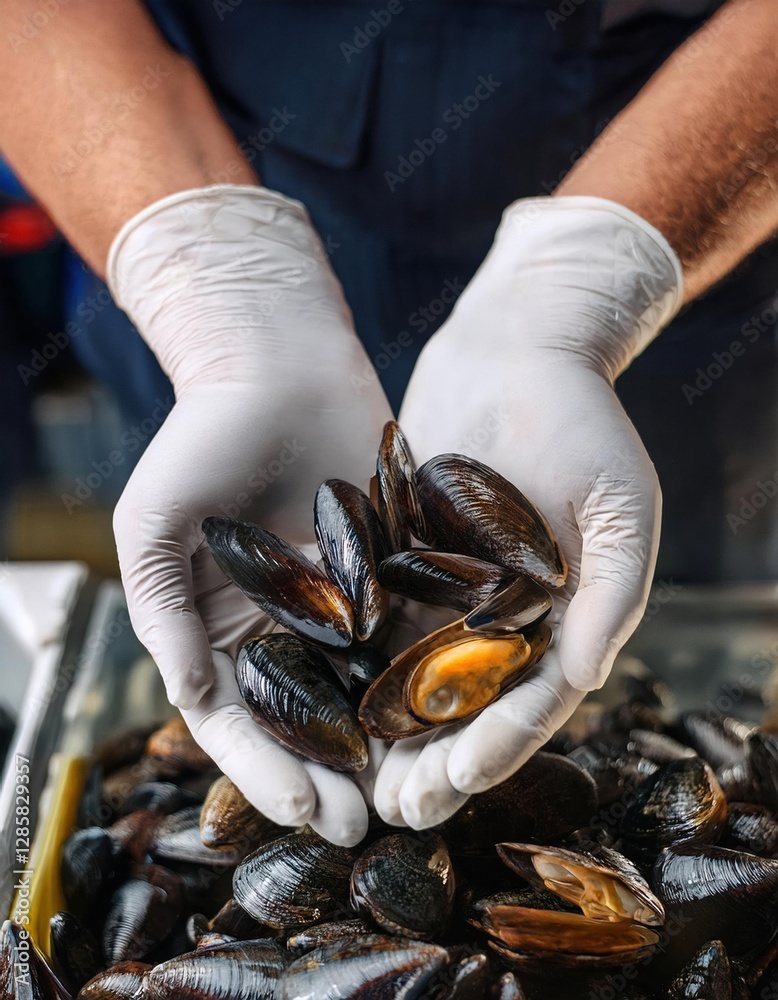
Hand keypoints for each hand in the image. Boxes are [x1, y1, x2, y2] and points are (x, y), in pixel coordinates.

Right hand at [108, 186, 391, 844]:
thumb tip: (190, 697)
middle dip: (333, 775)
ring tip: (415, 790)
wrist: (276, 359)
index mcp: (221, 627)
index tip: (303, 814)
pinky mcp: (392, 568)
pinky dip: (426, 673)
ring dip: (386, 742)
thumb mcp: (154, 523)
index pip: (241, 720)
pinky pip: (411, 628)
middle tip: (368, 822)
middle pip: (308, 718)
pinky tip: (454, 713)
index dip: (266, 772)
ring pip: (365, 687)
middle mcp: (284, 624)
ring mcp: (341, 600)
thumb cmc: (201, 436)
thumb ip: (162, 610)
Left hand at [374, 196, 682, 829]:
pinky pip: (378, 616)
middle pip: (467, 703)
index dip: (497, 748)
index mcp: (564, 616)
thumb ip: (611, 596)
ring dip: (388, 729)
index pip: (531, 699)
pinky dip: (355, 660)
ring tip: (355, 778)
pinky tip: (323, 696)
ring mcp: (451, 588)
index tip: (456, 786)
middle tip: (394, 808)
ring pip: (416, 673)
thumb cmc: (585, 423)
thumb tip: (588, 679)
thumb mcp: (620, 509)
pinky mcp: (404, 557)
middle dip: (433, 758)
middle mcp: (505, 614)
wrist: (519, 348)